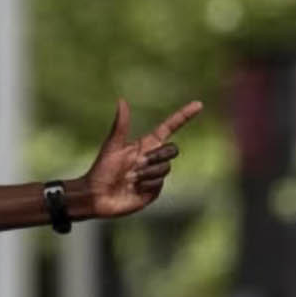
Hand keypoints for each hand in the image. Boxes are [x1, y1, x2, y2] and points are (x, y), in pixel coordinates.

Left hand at [83, 98, 202, 217]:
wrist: (97, 196)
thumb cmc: (101, 170)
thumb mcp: (112, 146)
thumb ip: (121, 125)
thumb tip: (121, 100)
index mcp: (145, 145)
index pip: (169, 128)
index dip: (184, 116)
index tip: (198, 104)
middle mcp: (152, 158)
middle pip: (172, 149)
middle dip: (157, 156)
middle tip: (137, 164)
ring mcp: (155, 174)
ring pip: (165, 168)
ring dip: (147, 172)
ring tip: (130, 178)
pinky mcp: (154, 190)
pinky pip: (159, 183)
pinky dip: (145, 184)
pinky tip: (133, 188)